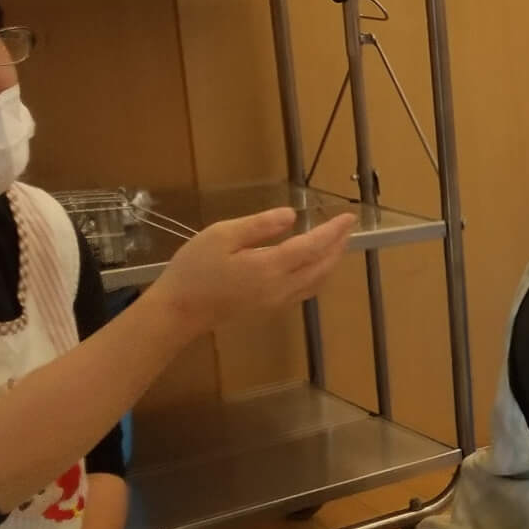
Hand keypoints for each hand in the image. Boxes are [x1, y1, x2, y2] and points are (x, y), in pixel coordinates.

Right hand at [148, 208, 355, 334]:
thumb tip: (292, 216)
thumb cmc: (194, 269)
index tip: (349, 217)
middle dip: (338, 246)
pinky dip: (318, 275)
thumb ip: (259, 226)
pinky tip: (314, 266)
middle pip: (321, 267)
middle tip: (347, 227)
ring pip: (316, 282)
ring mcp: (277, 302)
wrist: (179, 312)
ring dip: (331, 262)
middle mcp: (281, 288)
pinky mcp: (270, 309)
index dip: (333, 231)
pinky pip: (305, 291)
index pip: (312, 246)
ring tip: (337, 244)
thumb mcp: (222, 236)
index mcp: (270, 267)